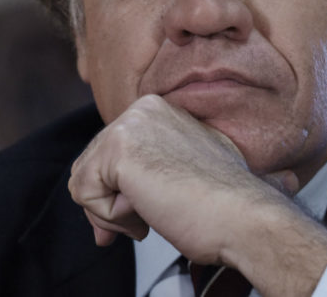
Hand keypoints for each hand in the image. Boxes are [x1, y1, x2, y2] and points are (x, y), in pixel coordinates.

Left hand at [68, 94, 326, 294]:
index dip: (121, 192)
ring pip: (85, 180)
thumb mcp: (181, 176)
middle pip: (93, 166)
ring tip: (158, 208)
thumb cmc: (225, 204)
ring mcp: (130, 124)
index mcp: (162, 112)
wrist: (242, 215)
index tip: (147, 211)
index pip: (112, 155)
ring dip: (114, 212)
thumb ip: (146, 175)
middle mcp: (145, 109)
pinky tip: (150, 207)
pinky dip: (110, 217)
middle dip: (112, 204)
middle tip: (150, 217)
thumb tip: (110, 204)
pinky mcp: (118, 147)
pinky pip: (83, 193)